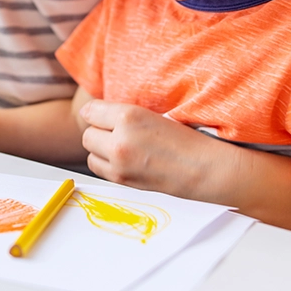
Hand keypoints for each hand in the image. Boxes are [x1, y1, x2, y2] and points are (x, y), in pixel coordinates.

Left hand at [78, 100, 228, 198]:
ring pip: (89, 152)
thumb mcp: (151, 114)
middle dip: (98, 132)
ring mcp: (119, 162)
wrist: (203, 168)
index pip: (90, 111)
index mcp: (128, 116)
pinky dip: (105, 164)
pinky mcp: (121, 179)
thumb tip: (96, 113)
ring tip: (120, 147)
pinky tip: (122, 160)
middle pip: (87, 133)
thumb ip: (122, 114)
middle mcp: (120, 139)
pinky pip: (97, 168)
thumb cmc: (185, 140)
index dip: (97, 113)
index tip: (104, 115)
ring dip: (99, 149)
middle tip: (116, 132)